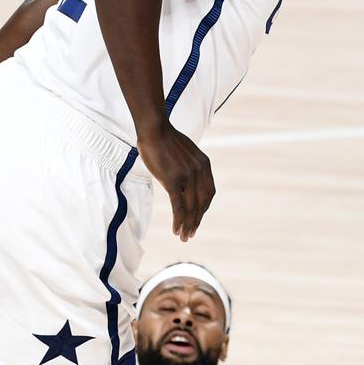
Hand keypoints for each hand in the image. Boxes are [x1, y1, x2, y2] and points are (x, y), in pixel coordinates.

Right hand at [137, 124, 214, 240]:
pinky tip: (177, 230)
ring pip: (191, 208)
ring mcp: (187, 177)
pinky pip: (178, 206)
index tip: (197, 218)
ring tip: (184, 236)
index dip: (203, 208)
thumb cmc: (163, 138)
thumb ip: (187, 166)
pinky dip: (179, 221)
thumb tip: (182, 179)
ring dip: (188, 225)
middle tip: (191, 233)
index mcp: (204, 165)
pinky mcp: (173, 181)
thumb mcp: (183, 152)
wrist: (154, 128)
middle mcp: (200, 172)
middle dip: (197, 220)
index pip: (209, 193)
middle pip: (202, 203)